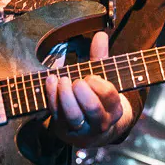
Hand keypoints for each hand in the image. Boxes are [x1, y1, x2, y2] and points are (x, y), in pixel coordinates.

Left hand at [44, 32, 128, 147]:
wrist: (89, 130)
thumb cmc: (97, 97)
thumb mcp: (103, 78)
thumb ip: (101, 57)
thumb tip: (101, 34)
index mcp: (114, 109)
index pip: (110, 97)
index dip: (100, 86)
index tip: (90, 76)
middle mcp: (99, 122)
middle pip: (93, 110)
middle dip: (84, 94)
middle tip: (77, 82)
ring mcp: (80, 127)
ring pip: (74, 117)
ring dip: (66, 97)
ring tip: (62, 80)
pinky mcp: (63, 127)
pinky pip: (56, 114)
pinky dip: (52, 96)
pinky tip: (50, 80)